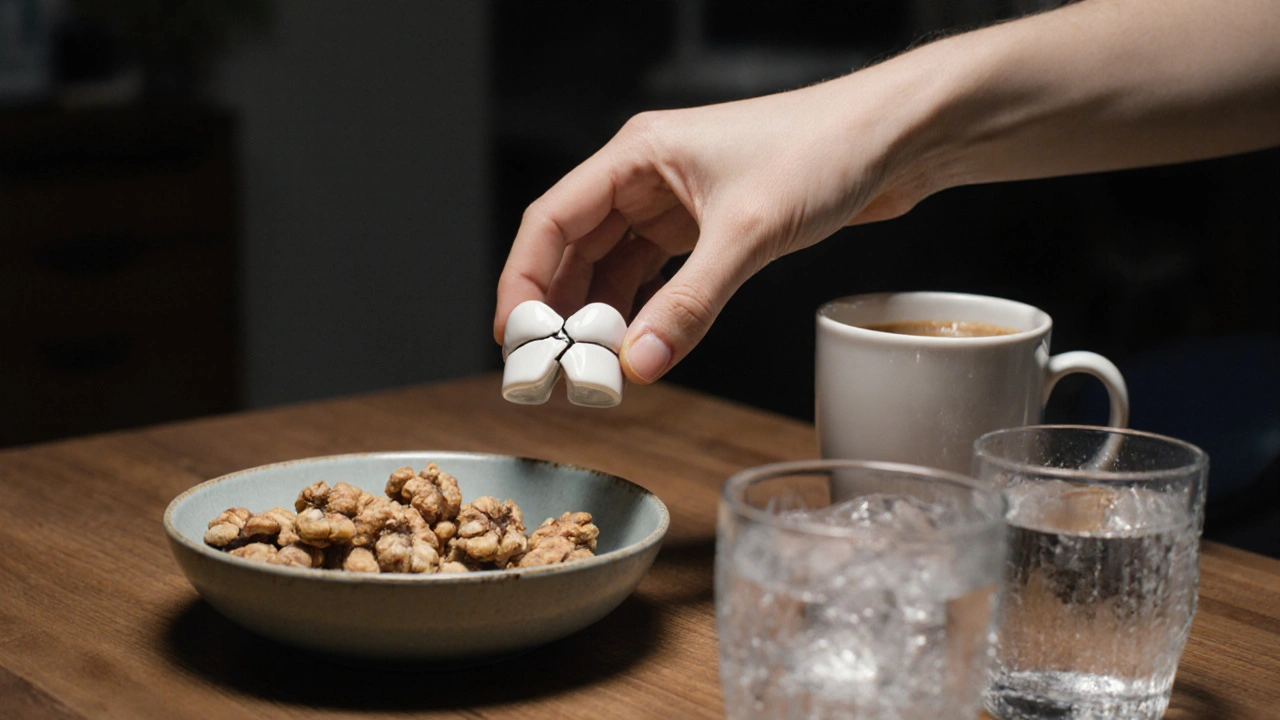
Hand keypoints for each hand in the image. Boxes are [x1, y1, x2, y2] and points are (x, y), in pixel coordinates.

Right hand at [494, 71, 937, 383]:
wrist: (898, 138)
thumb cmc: (826, 149)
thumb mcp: (748, 233)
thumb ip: (690, 304)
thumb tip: (639, 364)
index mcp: (638, 154)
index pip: (552, 220)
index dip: (524, 282)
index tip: (517, 340)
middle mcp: (648, 176)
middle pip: (576, 248)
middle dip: (561, 310)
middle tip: (552, 371)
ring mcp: (678, 203)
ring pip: (615, 267)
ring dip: (603, 318)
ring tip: (593, 370)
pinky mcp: (710, 228)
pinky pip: (657, 277)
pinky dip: (646, 312)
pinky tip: (641, 346)